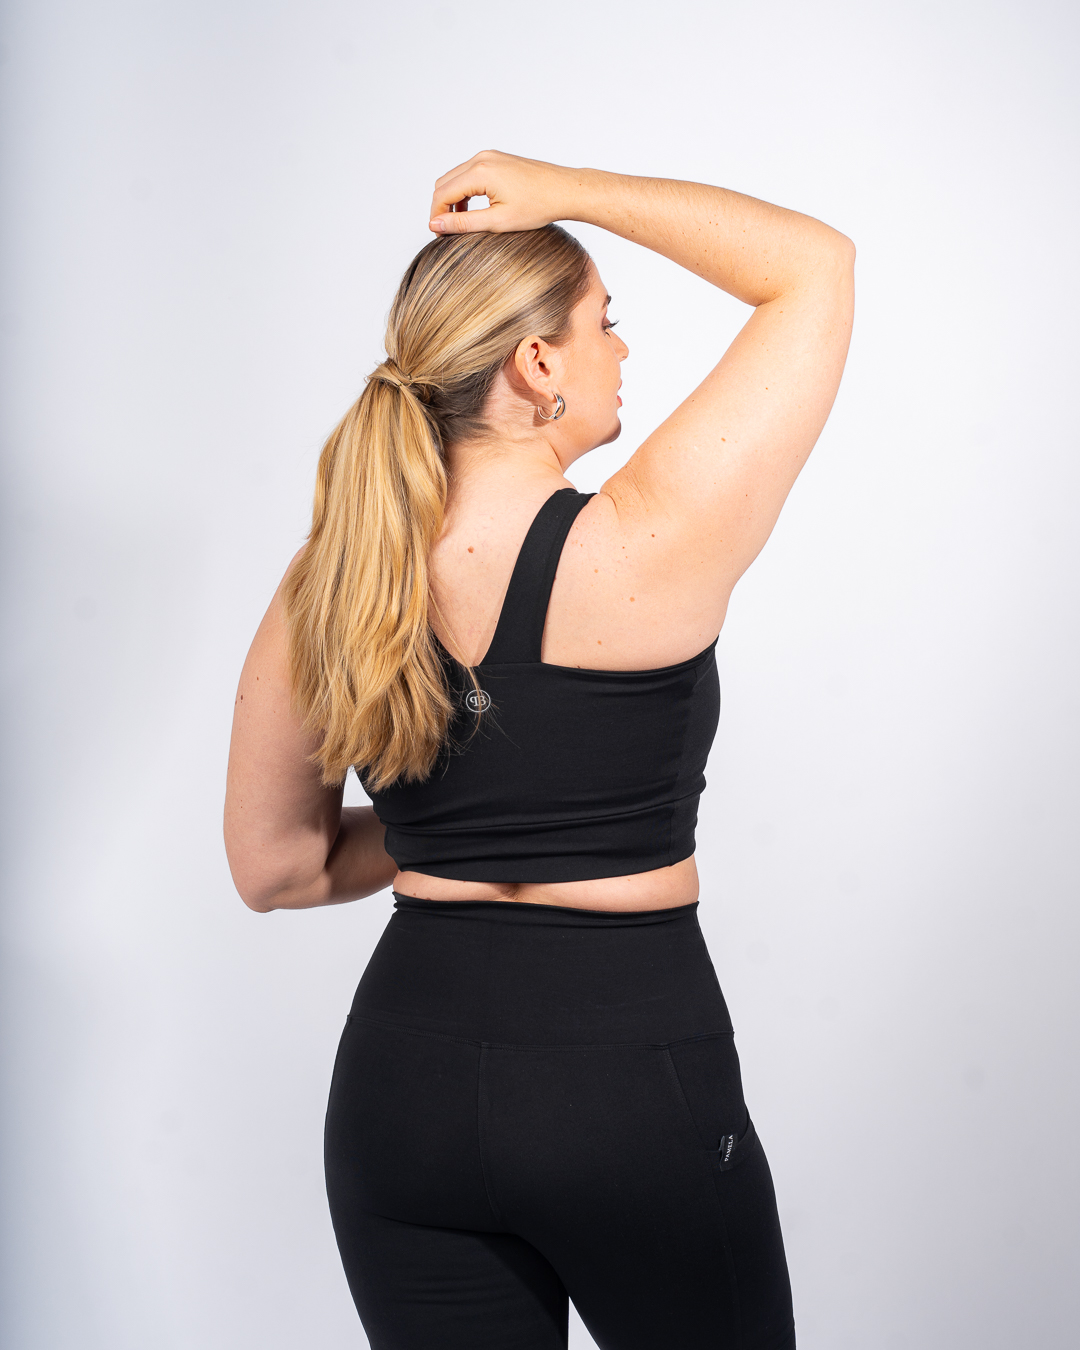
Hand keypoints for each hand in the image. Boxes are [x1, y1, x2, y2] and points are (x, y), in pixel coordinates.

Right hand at [428, 150, 581, 234]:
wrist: (565, 190)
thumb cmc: (538, 206)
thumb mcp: (498, 221)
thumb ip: (463, 223)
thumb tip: (435, 225)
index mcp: (480, 172)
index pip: (442, 194)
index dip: (436, 217)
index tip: (439, 236)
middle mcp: (481, 158)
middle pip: (444, 183)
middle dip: (441, 207)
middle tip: (448, 232)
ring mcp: (489, 156)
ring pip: (455, 178)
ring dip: (452, 200)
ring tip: (460, 223)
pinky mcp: (496, 159)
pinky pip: (469, 174)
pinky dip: (465, 191)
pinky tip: (474, 210)